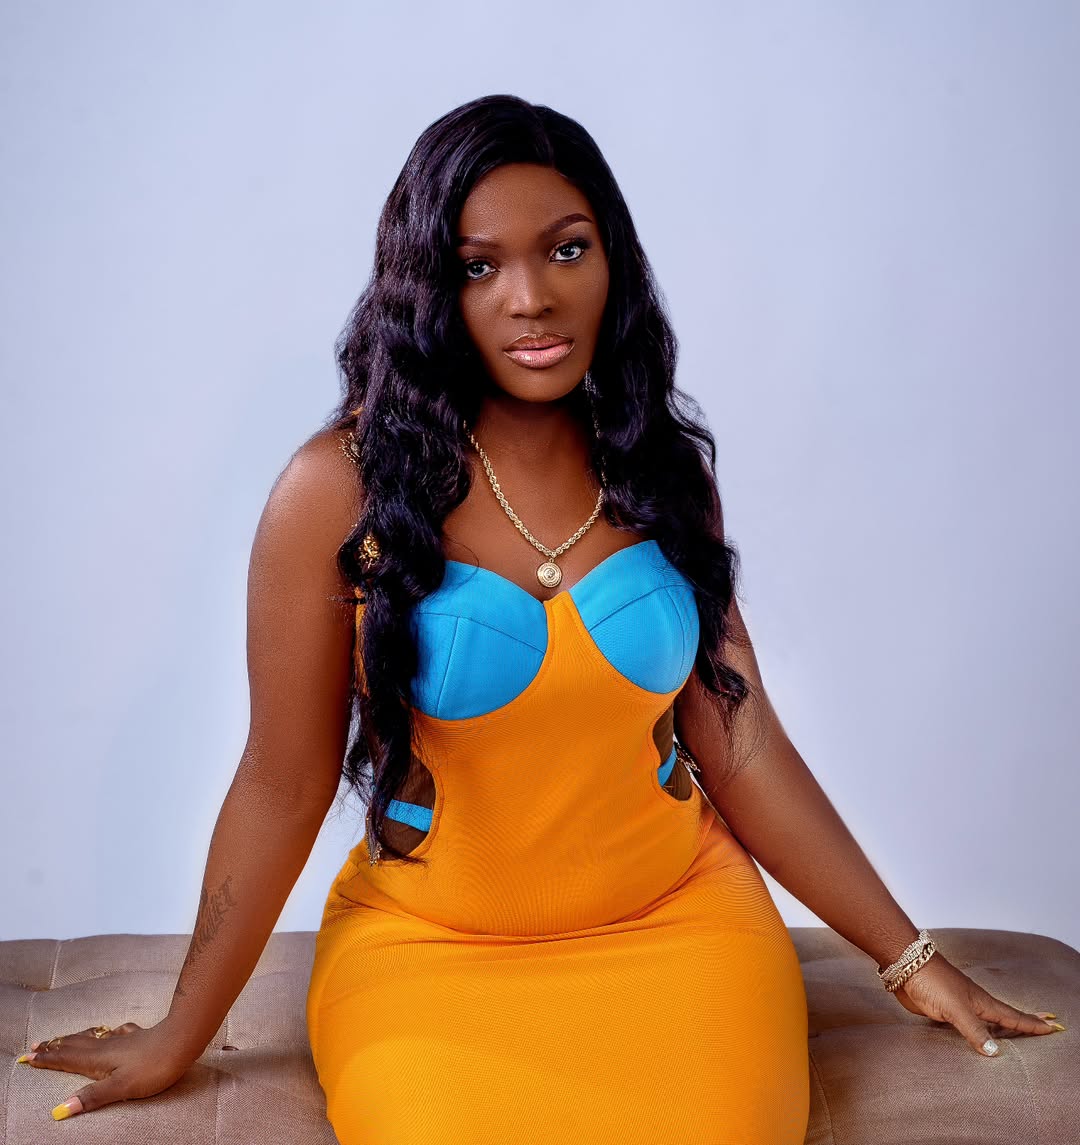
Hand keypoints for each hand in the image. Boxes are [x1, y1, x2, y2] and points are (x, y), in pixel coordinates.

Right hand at [15, 1021, 195, 1120]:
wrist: (184, 1039)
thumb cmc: (153, 1066)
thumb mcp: (121, 1087)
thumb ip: (92, 1097)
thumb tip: (60, 1109)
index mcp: (99, 1060)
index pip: (67, 1059)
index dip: (48, 1059)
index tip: (28, 1056)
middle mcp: (108, 1047)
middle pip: (76, 1046)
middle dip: (55, 1046)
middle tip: (36, 1045)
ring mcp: (124, 1040)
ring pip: (93, 1038)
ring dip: (75, 1039)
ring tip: (63, 1038)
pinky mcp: (139, 1037)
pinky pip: (114, 1033)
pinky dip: (104, 1033)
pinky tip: (112, 1031)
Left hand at [890, 951, 1064, 1055]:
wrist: (904, 965)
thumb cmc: (932, 981)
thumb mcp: (956, 1008)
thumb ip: (974, 1029)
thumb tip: (995, 1051)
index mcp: (981, 1002)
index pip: (1012, 1016)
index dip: (1031, 1023)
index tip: (1052, 1026)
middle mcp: (973, 1004)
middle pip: (1003, 1017)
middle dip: (1023, 1023)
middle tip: (1044, 1025)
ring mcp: (958, 1007)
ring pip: (984, 1021)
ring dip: (1000, 1027)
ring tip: (1015, 1034)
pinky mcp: (941, 1011)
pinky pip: (964, 1026)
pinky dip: (975, 1031)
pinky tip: (975, 1035)